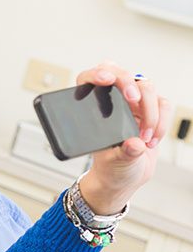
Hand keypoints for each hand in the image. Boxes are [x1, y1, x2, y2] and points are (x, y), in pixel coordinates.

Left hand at [76, 62, 170, 213]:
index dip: (96, 73)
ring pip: (146, 87)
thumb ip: (123, 153)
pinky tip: (151, 141)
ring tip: (144, 138)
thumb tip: (133, 144)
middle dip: (128, 84)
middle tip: (132, 100)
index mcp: (91, 109)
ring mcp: (132, 103)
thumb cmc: (110, 167)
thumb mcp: (113, 163)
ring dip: (150, 112)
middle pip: (121, 74)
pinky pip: (163, 104)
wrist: (125, 177)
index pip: (89, 79)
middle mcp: (111, 101)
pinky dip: (161, 121)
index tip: (105, 80)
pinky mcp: (151, 109)